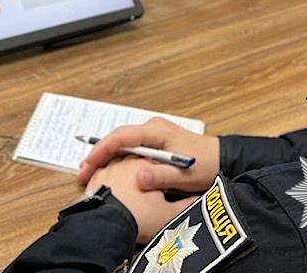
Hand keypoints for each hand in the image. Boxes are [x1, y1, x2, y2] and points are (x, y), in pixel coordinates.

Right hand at [78, 117, 219, 193]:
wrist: (223, 160)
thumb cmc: (206, 165)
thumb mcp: (184, 174)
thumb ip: (161, 175)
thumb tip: (137, 177)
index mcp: (157, 131)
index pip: (121, 136)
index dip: (102, 150)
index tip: (88, 164)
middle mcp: (152, 128)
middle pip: (117, 139)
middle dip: (99, 155)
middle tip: (83, 173)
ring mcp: (153, 135)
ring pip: (122, 144)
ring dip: (106, 157)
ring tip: (90, 174)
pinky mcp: (155, 143)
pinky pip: (130, 149)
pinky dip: (117, 159)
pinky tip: (109, 171)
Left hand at [89, 157, 198, 243]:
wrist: (110, 226)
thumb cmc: (140, 218)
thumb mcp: (169, 214)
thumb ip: (185, 204)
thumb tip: (198, 200)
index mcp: (146, 164)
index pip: (155, 156)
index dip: (159, 164)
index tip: (162, 172)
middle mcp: (125, 161)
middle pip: (133, 155)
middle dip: (139, 164)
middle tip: (144, 179)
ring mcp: (108, 170)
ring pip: (115, 161)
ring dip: (120, 168)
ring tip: (127, 184)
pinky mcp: (95, 180)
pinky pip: (99, 172)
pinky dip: (105, 176)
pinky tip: (109, 186)